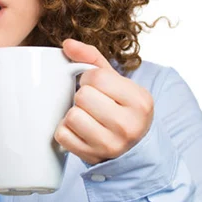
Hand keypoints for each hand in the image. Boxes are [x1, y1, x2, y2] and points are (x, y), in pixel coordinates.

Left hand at [54, 38, 153, 164]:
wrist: (134, 147)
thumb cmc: (122, 108)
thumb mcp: (117, 81)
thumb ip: (92, 58)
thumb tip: (67, 44)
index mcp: (139, 101)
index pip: (96, 77)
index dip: (90, 78)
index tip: (97, 87)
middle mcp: (129, 125)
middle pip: (82, 96)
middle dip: (82, 96)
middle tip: (92, 103)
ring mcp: (111, 145)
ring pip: (72, 116)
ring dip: (73, 114)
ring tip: (86, 116)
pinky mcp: (93, 157)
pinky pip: (62, 135)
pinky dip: (66, 131)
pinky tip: (79, 130)